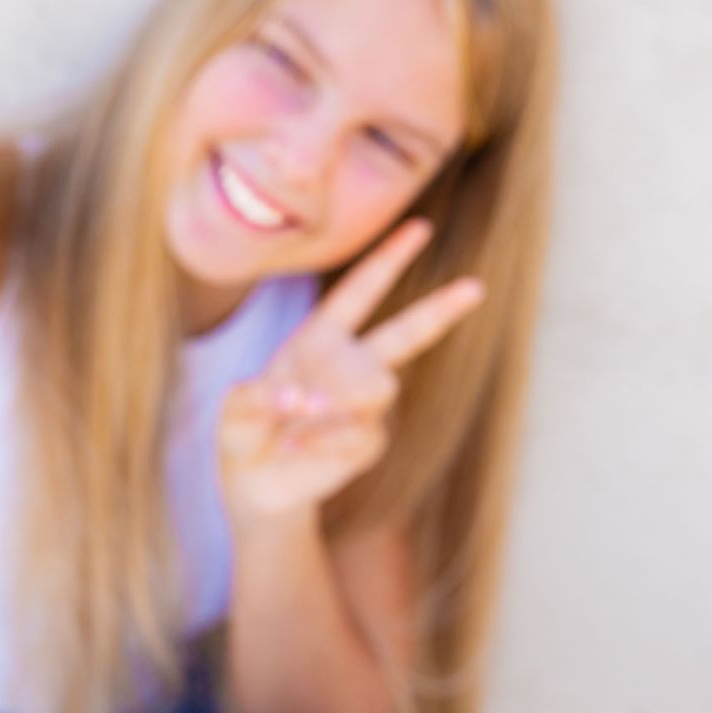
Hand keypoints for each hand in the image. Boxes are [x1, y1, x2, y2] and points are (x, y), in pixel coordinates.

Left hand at [216, 216, 484, 524]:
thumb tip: (300, 401)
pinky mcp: (367, 442)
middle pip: (405, 333)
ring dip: (334, 397)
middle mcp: (350, 365)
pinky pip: (357, 432)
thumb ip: (257, 397)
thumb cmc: (245, 433)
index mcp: (319, 339)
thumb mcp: (236, 407)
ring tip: (296, 415)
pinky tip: (293, 447)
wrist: (255, 485)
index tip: (420, 227)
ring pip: (374, 385)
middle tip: (475, 287)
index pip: (359, 292)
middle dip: (439, 309)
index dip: (388, 259)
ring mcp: (365, 406)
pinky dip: (319, 439)